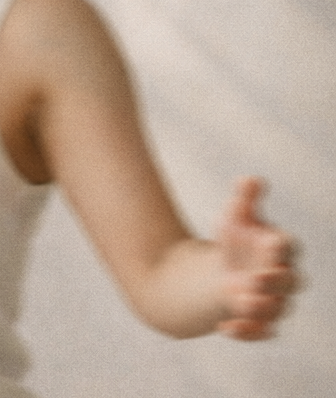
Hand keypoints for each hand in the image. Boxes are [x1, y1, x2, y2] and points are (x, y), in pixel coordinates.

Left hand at [217, 177, 298, 339]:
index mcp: (278, 249)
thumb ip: (243, 199)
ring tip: (239, 302)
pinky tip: (225, 328)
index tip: (268, 242)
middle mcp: (282, 277)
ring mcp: (272, 300)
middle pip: (290, 282)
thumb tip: (250, 179)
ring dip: (261, 307)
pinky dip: (246, 331)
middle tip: (253, 279)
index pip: (288, 248)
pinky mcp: (260, 321)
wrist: (222, 272)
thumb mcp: (234, 217)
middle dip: (273, 281)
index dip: (281, 246)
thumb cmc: (236, 241)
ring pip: (278, 309)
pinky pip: (261, 331)